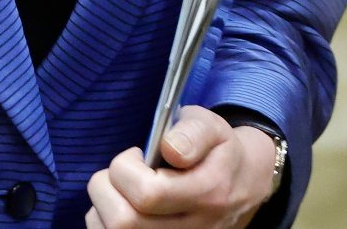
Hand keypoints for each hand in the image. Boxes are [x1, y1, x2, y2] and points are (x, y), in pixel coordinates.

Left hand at [86, 108, 276, 228]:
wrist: (243, 187)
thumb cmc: (217, 152)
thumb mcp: (212, 128)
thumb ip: (192, 132)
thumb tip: (170, 149)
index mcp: (208, 194)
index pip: (147, 194)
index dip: (125, 168)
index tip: (136, 155)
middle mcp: (194, 228)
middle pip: (124, 222)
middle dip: (106, 188)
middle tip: (121, 173)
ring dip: (102, 208)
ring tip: (120, 190)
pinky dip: (104, 223)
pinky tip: (120, 206)